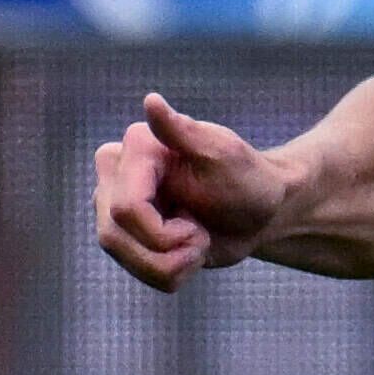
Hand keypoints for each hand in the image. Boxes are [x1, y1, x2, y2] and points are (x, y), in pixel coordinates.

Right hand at [95, 93, 292, 291]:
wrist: (260, 213)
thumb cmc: (247, 179)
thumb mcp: (224, 155)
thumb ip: (184, 132)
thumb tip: (152, 101)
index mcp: (138, 148)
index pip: (126, 209)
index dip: (162, 233)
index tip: (197, 226)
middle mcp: (114, 173)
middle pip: (115, 236)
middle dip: (168, 252)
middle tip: (202, 236)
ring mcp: (113, 205)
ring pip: (122, 256)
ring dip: (171, 265)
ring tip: (198, 243)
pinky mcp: (124, 233)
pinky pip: (135, 270)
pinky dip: (170, 273)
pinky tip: (188, 253)